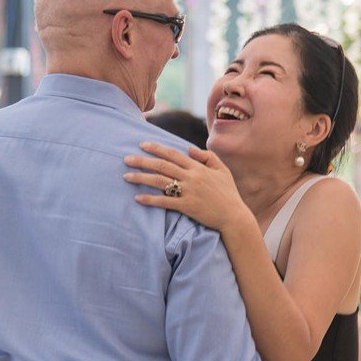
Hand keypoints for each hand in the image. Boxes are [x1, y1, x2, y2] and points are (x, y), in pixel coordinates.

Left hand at [124, 140, 248, 233]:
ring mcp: (188, 192)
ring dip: (141, 178)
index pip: (173, 154)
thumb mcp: (222, 170)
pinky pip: (164, 202)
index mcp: (198, 167)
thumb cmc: (228, 194)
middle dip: (142, 161)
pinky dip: (150, 199)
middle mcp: (191, 177)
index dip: (157, 148)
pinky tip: (138, 198)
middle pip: (162, 166)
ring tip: (126, 176)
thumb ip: (207, 157)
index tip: (142, 145)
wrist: (234, 216)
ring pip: (160, 181)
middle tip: (126, 159)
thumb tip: (189, 149)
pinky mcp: (186, 206)